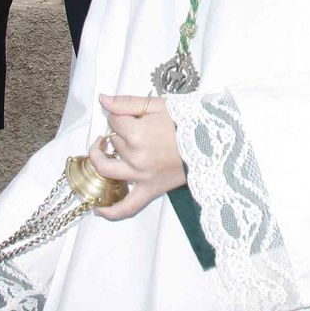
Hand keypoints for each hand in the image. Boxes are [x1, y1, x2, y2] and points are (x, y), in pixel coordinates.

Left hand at [90, 94, 184, 220]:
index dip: (120, 115)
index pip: (113, 121)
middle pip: (113, 142)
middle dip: (119, 132)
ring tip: (102, 150)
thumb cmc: (187, 121)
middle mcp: (135, 157)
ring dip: (100, 159)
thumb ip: (126, 102)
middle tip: (132, 126)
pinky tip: (98, 207)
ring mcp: (141, 176)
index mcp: (137, 134)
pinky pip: (126, 207)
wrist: (211, 142)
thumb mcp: (158, 105)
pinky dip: (110, 210)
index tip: (132, 114)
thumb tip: (102, 100)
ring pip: (108, 169)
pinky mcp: (150, 190)